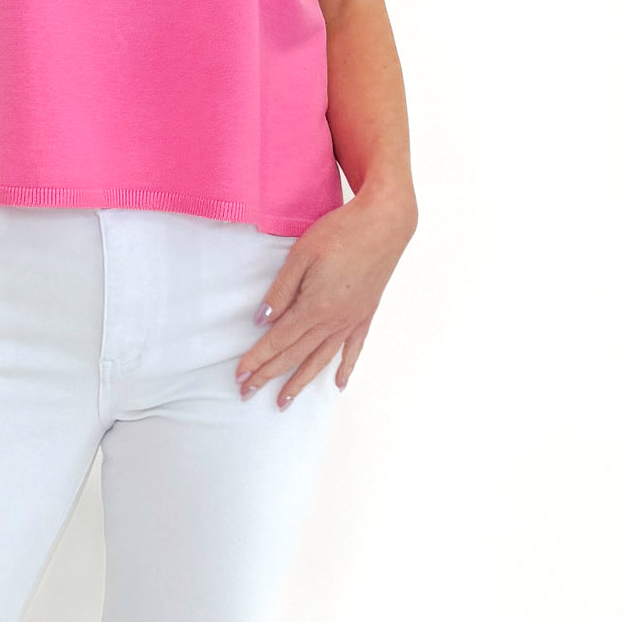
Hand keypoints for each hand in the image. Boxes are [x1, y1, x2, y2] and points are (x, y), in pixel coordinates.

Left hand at [235, 189, 416, 406]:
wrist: (385, 224)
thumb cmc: (341, 232)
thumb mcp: (302, 254)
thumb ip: (281, 290)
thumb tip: (262, 321)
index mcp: (315, 307)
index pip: (278, 341)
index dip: (258, 359)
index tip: (240, 375)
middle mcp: (334, 321)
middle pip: (296, 355)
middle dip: (269, 375)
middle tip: (248, 393)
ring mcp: (352, 320)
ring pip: (321, 359)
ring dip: (300, 381)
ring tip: (284, 401)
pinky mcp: (366, 314)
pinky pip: (353, 349)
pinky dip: (345, 368)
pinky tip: (338, 384)